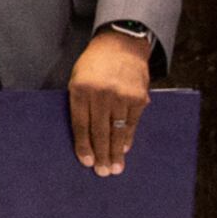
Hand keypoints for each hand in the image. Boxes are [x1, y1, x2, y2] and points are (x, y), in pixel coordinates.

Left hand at [67, 28, 151, 174]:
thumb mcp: (78, 78)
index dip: (83, 146)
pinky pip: (132, 123)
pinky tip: (124, 149)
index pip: (81, 125)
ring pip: (117, 131)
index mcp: (80, 89)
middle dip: (101, 154)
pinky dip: (127, 138)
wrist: (120, 44)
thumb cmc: (94, 64)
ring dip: (116, 152)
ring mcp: (121, 96)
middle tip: (102, 173)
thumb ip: (80, 104)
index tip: (86, 162)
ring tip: (115, 168)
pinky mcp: (138, 97)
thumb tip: (84, 137)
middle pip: (100, 131)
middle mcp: (101, 93)